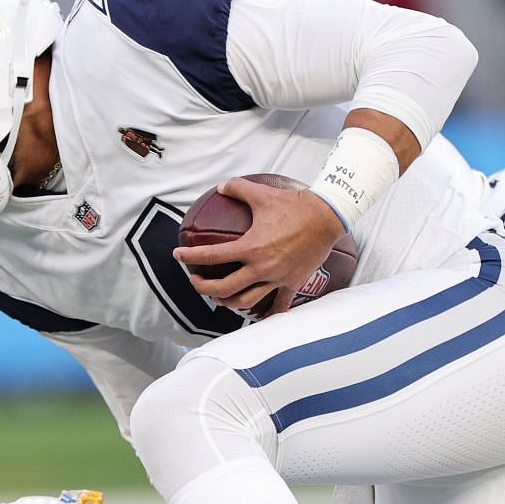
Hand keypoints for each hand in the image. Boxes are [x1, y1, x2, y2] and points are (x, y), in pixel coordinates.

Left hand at [173, 176, 345, 308]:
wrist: (326, 217)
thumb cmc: (295, 205)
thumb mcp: (262, 193)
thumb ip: (237, 188)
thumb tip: (221, 187)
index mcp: (250, 247)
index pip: (211, 256)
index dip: (190, 257)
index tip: (178, 256)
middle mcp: (261, 267)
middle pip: (224, 288)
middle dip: (204, 287)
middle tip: (195, 281)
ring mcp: (277, 278)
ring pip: (246, 301)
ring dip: (229, 302)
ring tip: (219, 297)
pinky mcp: (292, 282)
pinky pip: (279, 305)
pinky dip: (267, 313)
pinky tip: (258, 316)